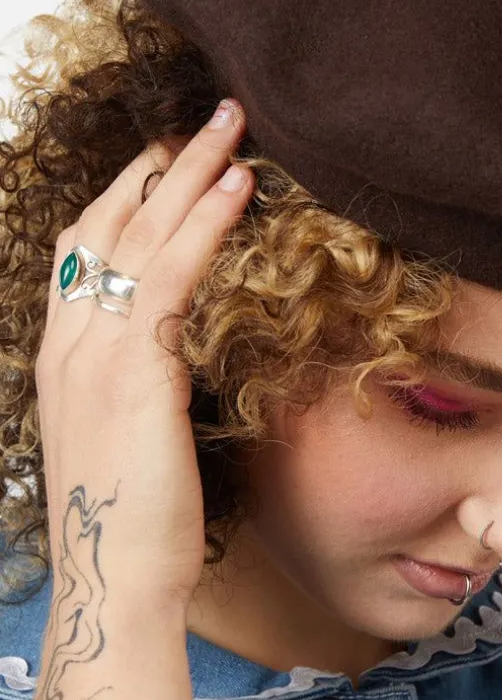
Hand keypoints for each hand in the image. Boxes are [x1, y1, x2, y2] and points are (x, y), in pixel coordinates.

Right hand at [35, 101, 252, 609]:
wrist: (117, 582)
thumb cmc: (134, 527)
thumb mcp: (128, 441)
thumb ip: (138, 389)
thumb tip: (172, 362)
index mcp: (63, 359)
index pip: (82, 254)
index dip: (121, 198)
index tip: (160, 160)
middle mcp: (70, 344)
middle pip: (109, 226)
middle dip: (155, 166)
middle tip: (202, 117)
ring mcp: (96, 353)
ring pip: (141, 235)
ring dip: (188, 171)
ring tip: (230, 123)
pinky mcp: (137, 371)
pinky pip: (176, 274)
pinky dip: (206, 221)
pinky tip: (240, 187)